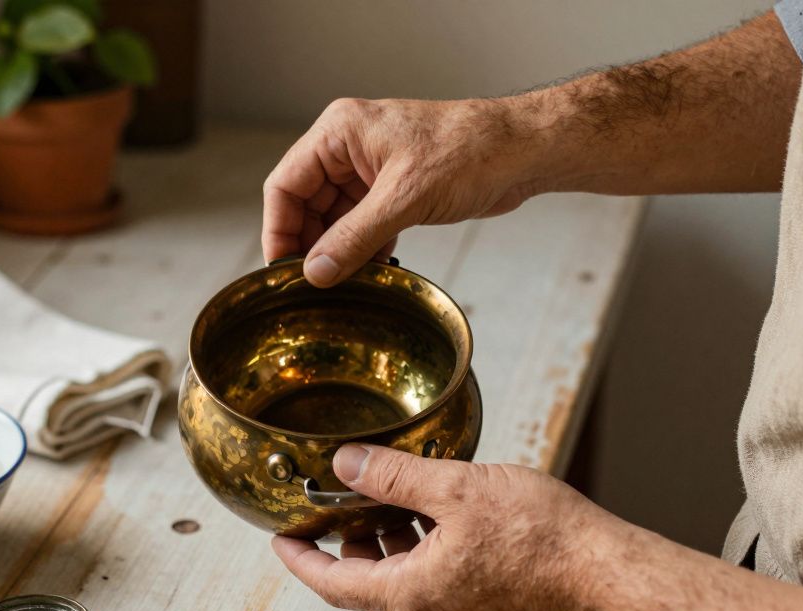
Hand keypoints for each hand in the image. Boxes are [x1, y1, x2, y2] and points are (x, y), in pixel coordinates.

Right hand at [261, 97, 551, 286]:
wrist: (523, 152)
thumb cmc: (470, 152)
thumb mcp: (404, 199)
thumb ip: (354, 238)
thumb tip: (315, 272)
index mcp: (339, 132)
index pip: (285, 184)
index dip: (279, 230)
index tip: (283, 270)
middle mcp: (349, 148)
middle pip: (306, 204)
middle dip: (309, 245)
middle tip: (313, 286)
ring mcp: (371, 170)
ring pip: (334, 219)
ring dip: (337, 252)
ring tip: (341, 285)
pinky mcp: (394, 190)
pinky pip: (362, 225)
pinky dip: (362, 250)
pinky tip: (369, 273)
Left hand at [271, 444, 625, 610]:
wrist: (605, 570)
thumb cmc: (542, 536)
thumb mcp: (454, 488)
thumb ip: (392, 477)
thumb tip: (348, 463)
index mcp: (411, 594)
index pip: (332, 583)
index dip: (300, 558)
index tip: (282, 538)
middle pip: (364, 585)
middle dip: (346, 546)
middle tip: (337, 508)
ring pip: (400, 583)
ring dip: (386, 546)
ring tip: (388, 501)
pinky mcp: (484, 609)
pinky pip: (432, 583)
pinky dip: (419, 551)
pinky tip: (435, 514)